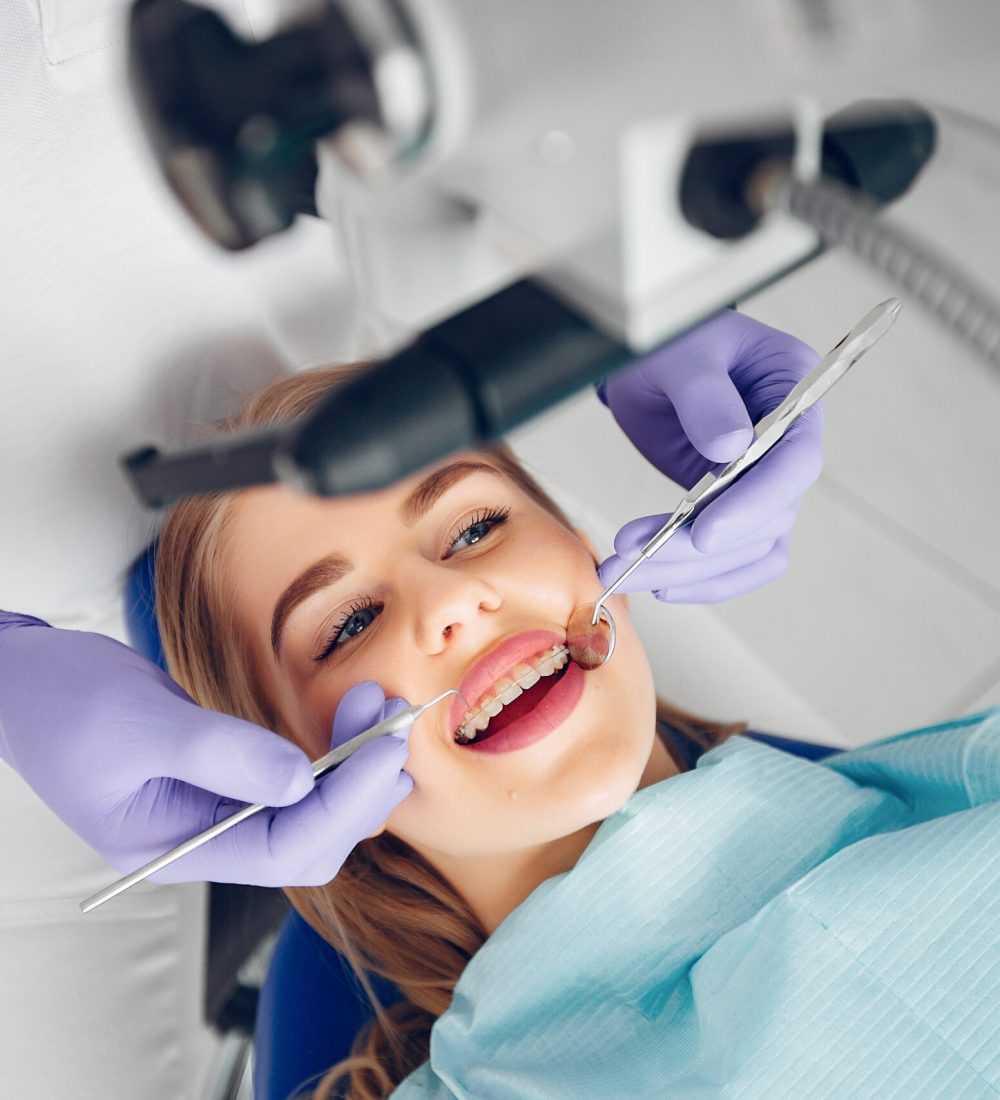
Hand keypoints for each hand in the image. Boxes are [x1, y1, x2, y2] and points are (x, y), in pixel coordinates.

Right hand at [0, 613, 412, 885]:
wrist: (23, 682)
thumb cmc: (62, 702)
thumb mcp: (141, 723)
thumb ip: (223, 754)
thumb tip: (303, 780)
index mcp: (173, 847)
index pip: (283, 850)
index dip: (344, 806)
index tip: (385, 751)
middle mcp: (204, 841)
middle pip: (309, 842)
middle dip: (361, 788)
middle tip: (394, 722)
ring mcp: (217, 812)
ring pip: (311, 813)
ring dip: (355, 767)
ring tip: (379, 709)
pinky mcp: (227, 778)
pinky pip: (296, 782)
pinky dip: (332, 753)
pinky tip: (353, 719)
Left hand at [597, 310, 822, 602]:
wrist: (650, 365)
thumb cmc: (672, 343)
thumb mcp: (681, 354)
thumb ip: (704, 395)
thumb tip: (729, 448)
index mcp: (794, 390)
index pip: (795, 461)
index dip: (755, 503)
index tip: (703, 533)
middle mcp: (792, 443)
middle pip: (768, 517)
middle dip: (698, 548)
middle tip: (634, 558)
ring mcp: (767, 480)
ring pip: (748, 548)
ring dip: (687, 570)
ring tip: (622, 573)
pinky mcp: (738, 507)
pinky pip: (737, 558)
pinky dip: (700, 578)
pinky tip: (657, 582)